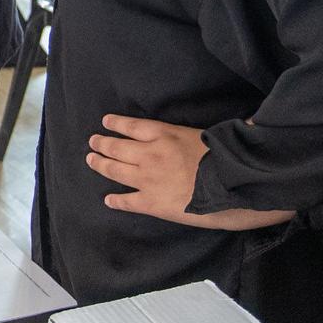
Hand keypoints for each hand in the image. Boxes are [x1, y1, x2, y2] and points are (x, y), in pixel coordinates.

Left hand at [86, 115, 296, 230]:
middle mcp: (149, 155)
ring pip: (115, 171)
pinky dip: (115, 200)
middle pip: (117, 147)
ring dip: (100, 165)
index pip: (132, 126)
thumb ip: (200, 131)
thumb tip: (228, 119)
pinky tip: (108, 199)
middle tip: (92, 142)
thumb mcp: (212, 135)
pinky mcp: (151, 203)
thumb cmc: (226, 159)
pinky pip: (127, 201)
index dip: (116, 123)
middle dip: (102, 144)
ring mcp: (147, 179)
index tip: (105, 122)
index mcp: (165, 135)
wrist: (230, 189)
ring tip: (91, 160)